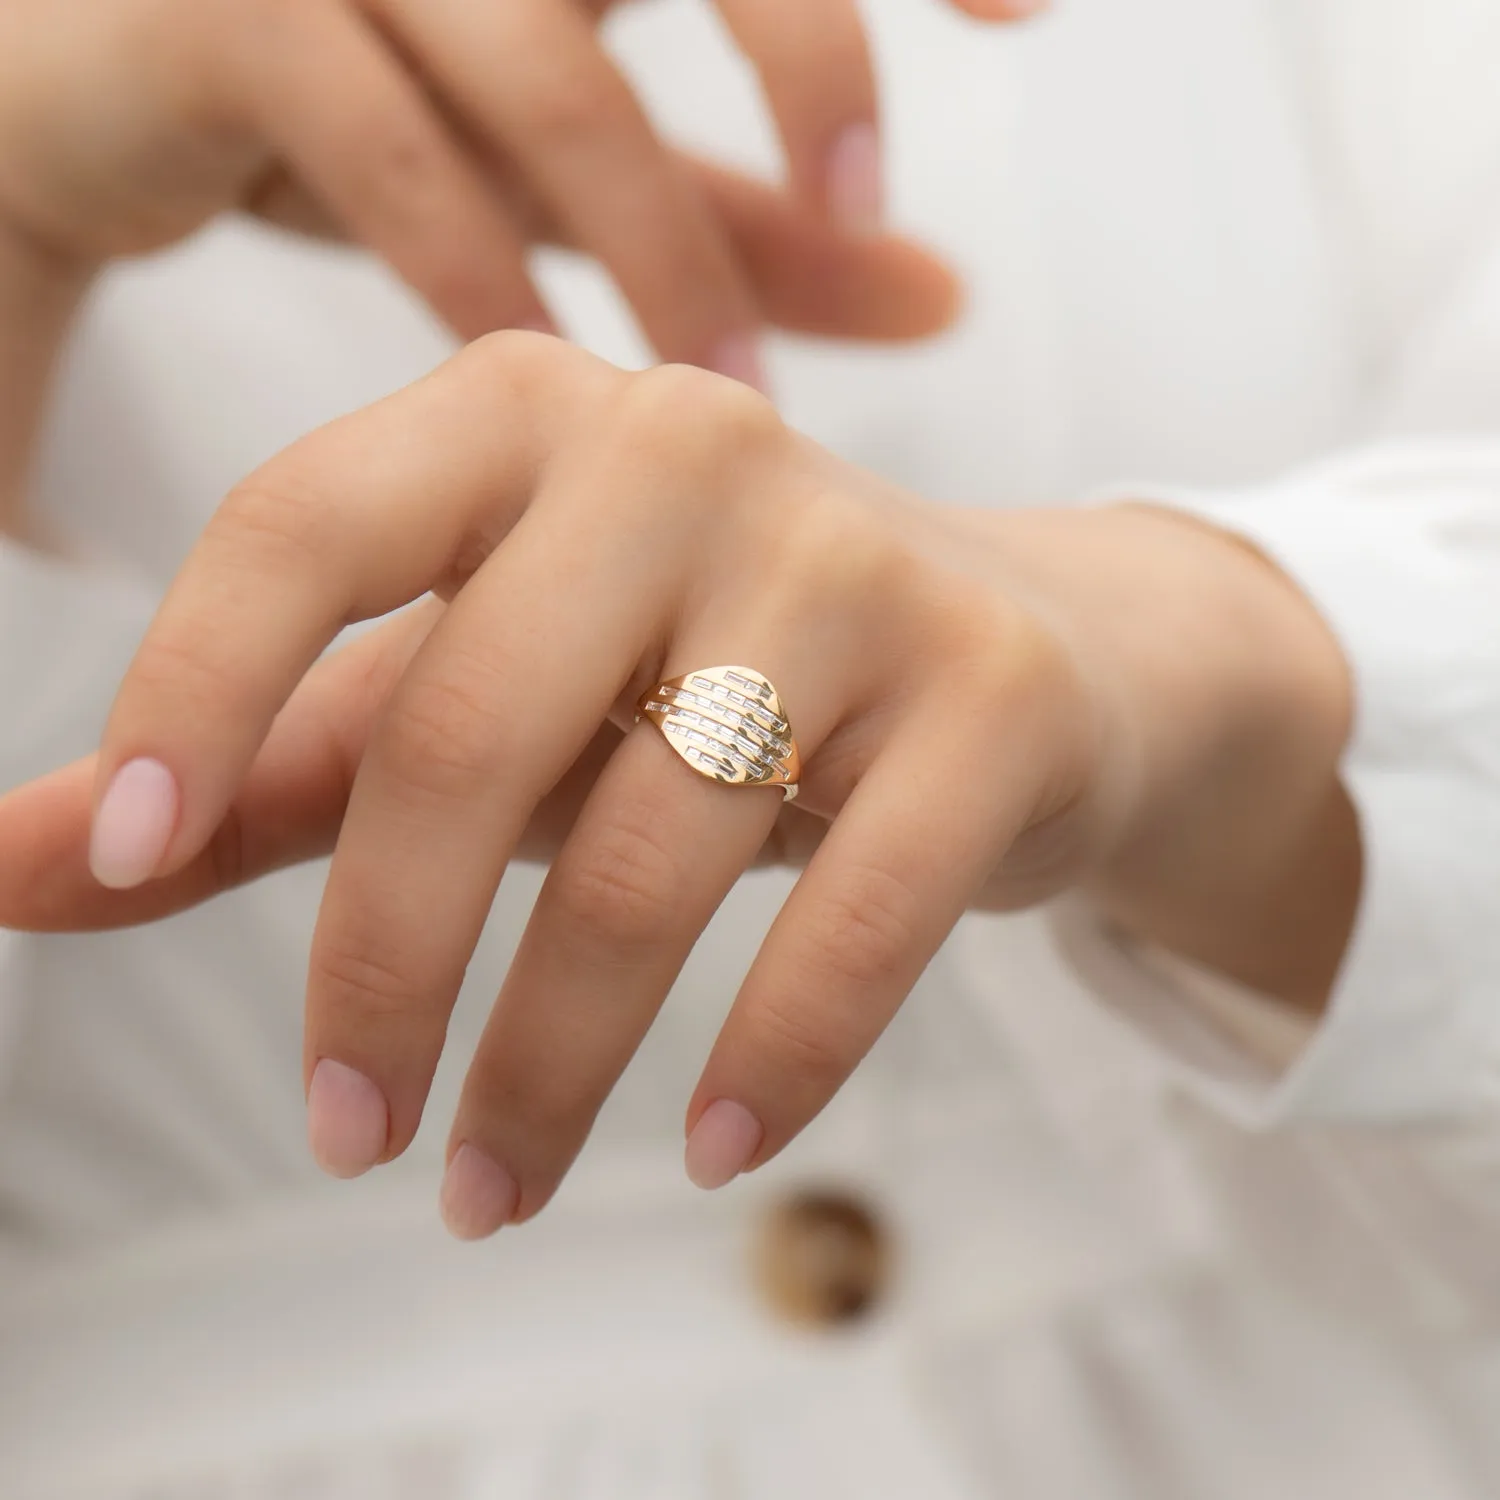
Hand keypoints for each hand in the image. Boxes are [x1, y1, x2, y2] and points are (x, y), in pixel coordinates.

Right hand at [0, 0, 1038, 367]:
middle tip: (874, 197)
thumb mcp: (571, 166)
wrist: (67, 98)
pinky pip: (400, 164)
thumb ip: (757, 220)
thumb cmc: (356, 110)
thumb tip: (950, 291)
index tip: (1036, 16)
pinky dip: (489, 281)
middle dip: (806, 41)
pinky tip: (551, 384)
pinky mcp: (223, 24)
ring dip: (663, 249)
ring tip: (743, 404)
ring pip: (553, 78)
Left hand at [0, 334, 1353, 1236]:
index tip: (109, 871)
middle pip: (468, 731)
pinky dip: (776, 1051)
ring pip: (655, 851)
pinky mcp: (993, 689)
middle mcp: (688, 448)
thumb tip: (13, 871)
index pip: (303, 528)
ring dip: (551, 1061)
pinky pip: (861, 905)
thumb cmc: (700, 669)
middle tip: (353, 1138)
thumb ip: (269, 770)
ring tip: (493, 1183)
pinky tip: (706, 1151)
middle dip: (384, 972)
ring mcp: (858, 562)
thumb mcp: (485, 689)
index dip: (187, 697)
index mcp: (526, 415)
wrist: (1013, 647)